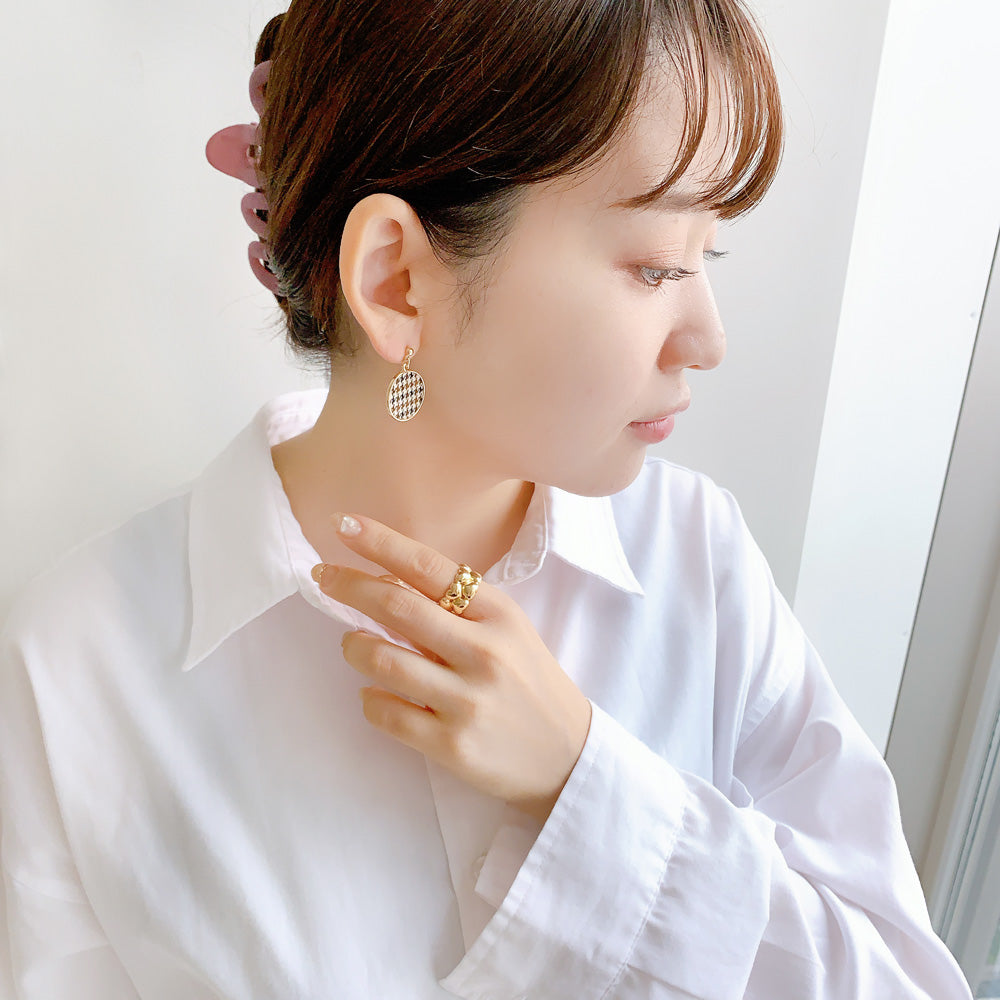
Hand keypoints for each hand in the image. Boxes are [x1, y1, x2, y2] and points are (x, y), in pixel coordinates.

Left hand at [312, 513, 592, 824]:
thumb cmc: (528, 681)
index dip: (380, 542)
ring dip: (353, 646)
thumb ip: (455, 608)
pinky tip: (373, 693)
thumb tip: (383, 581)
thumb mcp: (508, 631)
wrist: (566, 754)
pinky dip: (368, 698)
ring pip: (382, 660)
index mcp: (499, 615)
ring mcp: (467, 701)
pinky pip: (385, 713)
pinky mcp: (452, 745)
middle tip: (322, 575)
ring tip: (352, 644)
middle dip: (348, 585)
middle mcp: (483, 653)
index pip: (428, 567)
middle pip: (397, 606)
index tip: (344, 524)